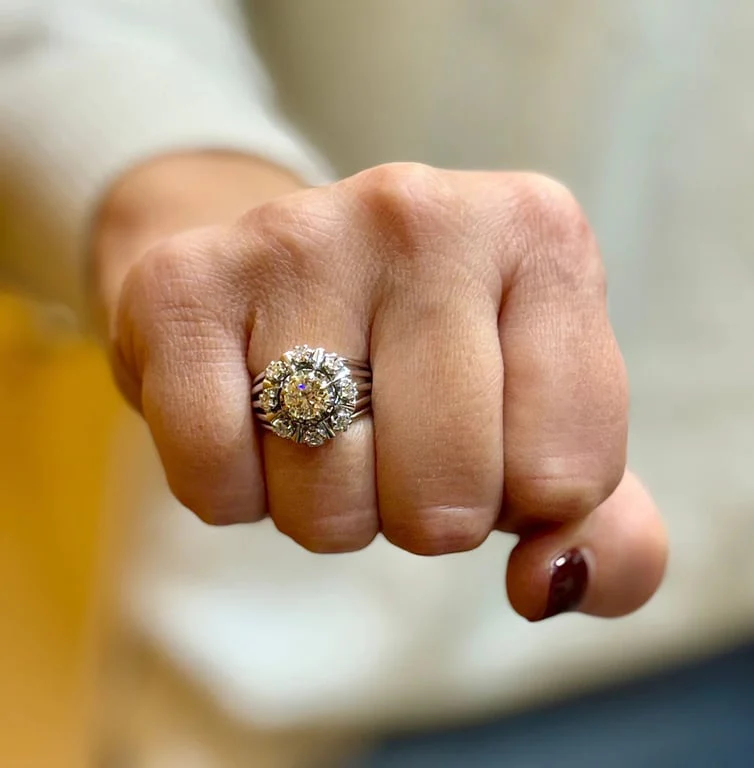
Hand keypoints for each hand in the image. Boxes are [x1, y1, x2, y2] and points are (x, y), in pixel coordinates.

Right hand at [95, 157, 666, 620]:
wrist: (291, 274)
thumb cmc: (430, 362)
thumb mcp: (539, 423)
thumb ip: (600, 527)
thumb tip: (551, 586)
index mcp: (539, 236)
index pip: (566, 474)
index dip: (522, 500)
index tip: (489, 442)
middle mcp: (421, 212)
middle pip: (445, 495)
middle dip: (420, 513)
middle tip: (394, 443)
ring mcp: (296, 237)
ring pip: (326, 499)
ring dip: (327, 506)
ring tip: (321, 424)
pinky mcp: (183, 283)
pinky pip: (216, 482)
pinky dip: (236, 491)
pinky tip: (248, 418)